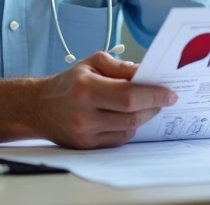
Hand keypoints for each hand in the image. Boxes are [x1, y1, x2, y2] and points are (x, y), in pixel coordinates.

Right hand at [31, 52, 176, 148]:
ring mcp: (85, 134)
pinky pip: (119, 139)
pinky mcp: (87, 147)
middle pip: (132, 116)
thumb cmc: (68, 83)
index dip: (153, 95)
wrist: (39, 107)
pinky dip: (130, 127)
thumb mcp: (92, 63)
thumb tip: (146, 73)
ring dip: (144, 117)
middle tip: (165, 98)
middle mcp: (85, 115)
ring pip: (129, 129)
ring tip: (149, 105)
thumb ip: (120, 67)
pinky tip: (129, 116)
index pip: (128, 96)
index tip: (170, 93)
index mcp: (86, 90)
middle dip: (154, 106)